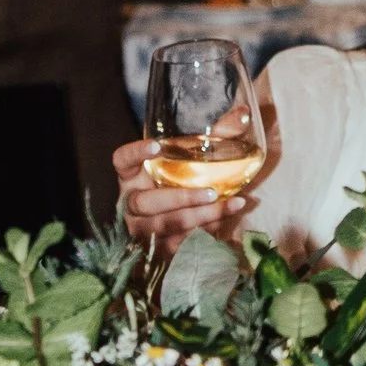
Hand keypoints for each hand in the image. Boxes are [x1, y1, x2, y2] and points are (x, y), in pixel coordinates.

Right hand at [113, 123, 273, 249]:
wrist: (183, 224)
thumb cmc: (184, 181)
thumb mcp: (194, 159)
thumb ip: (217, 136)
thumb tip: (244, 114)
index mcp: (133, 176)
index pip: (122, 160)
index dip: (134, 153)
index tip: (156, 145)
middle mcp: (131, 203)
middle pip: (144, 202)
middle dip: (180, 198)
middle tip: (212, 192)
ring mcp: (141, 230)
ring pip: (163, 227)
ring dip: (199, 218)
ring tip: (232, 205)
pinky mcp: (156, 251)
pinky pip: (177, 245)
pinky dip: (204, 234)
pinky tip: (226, 224)